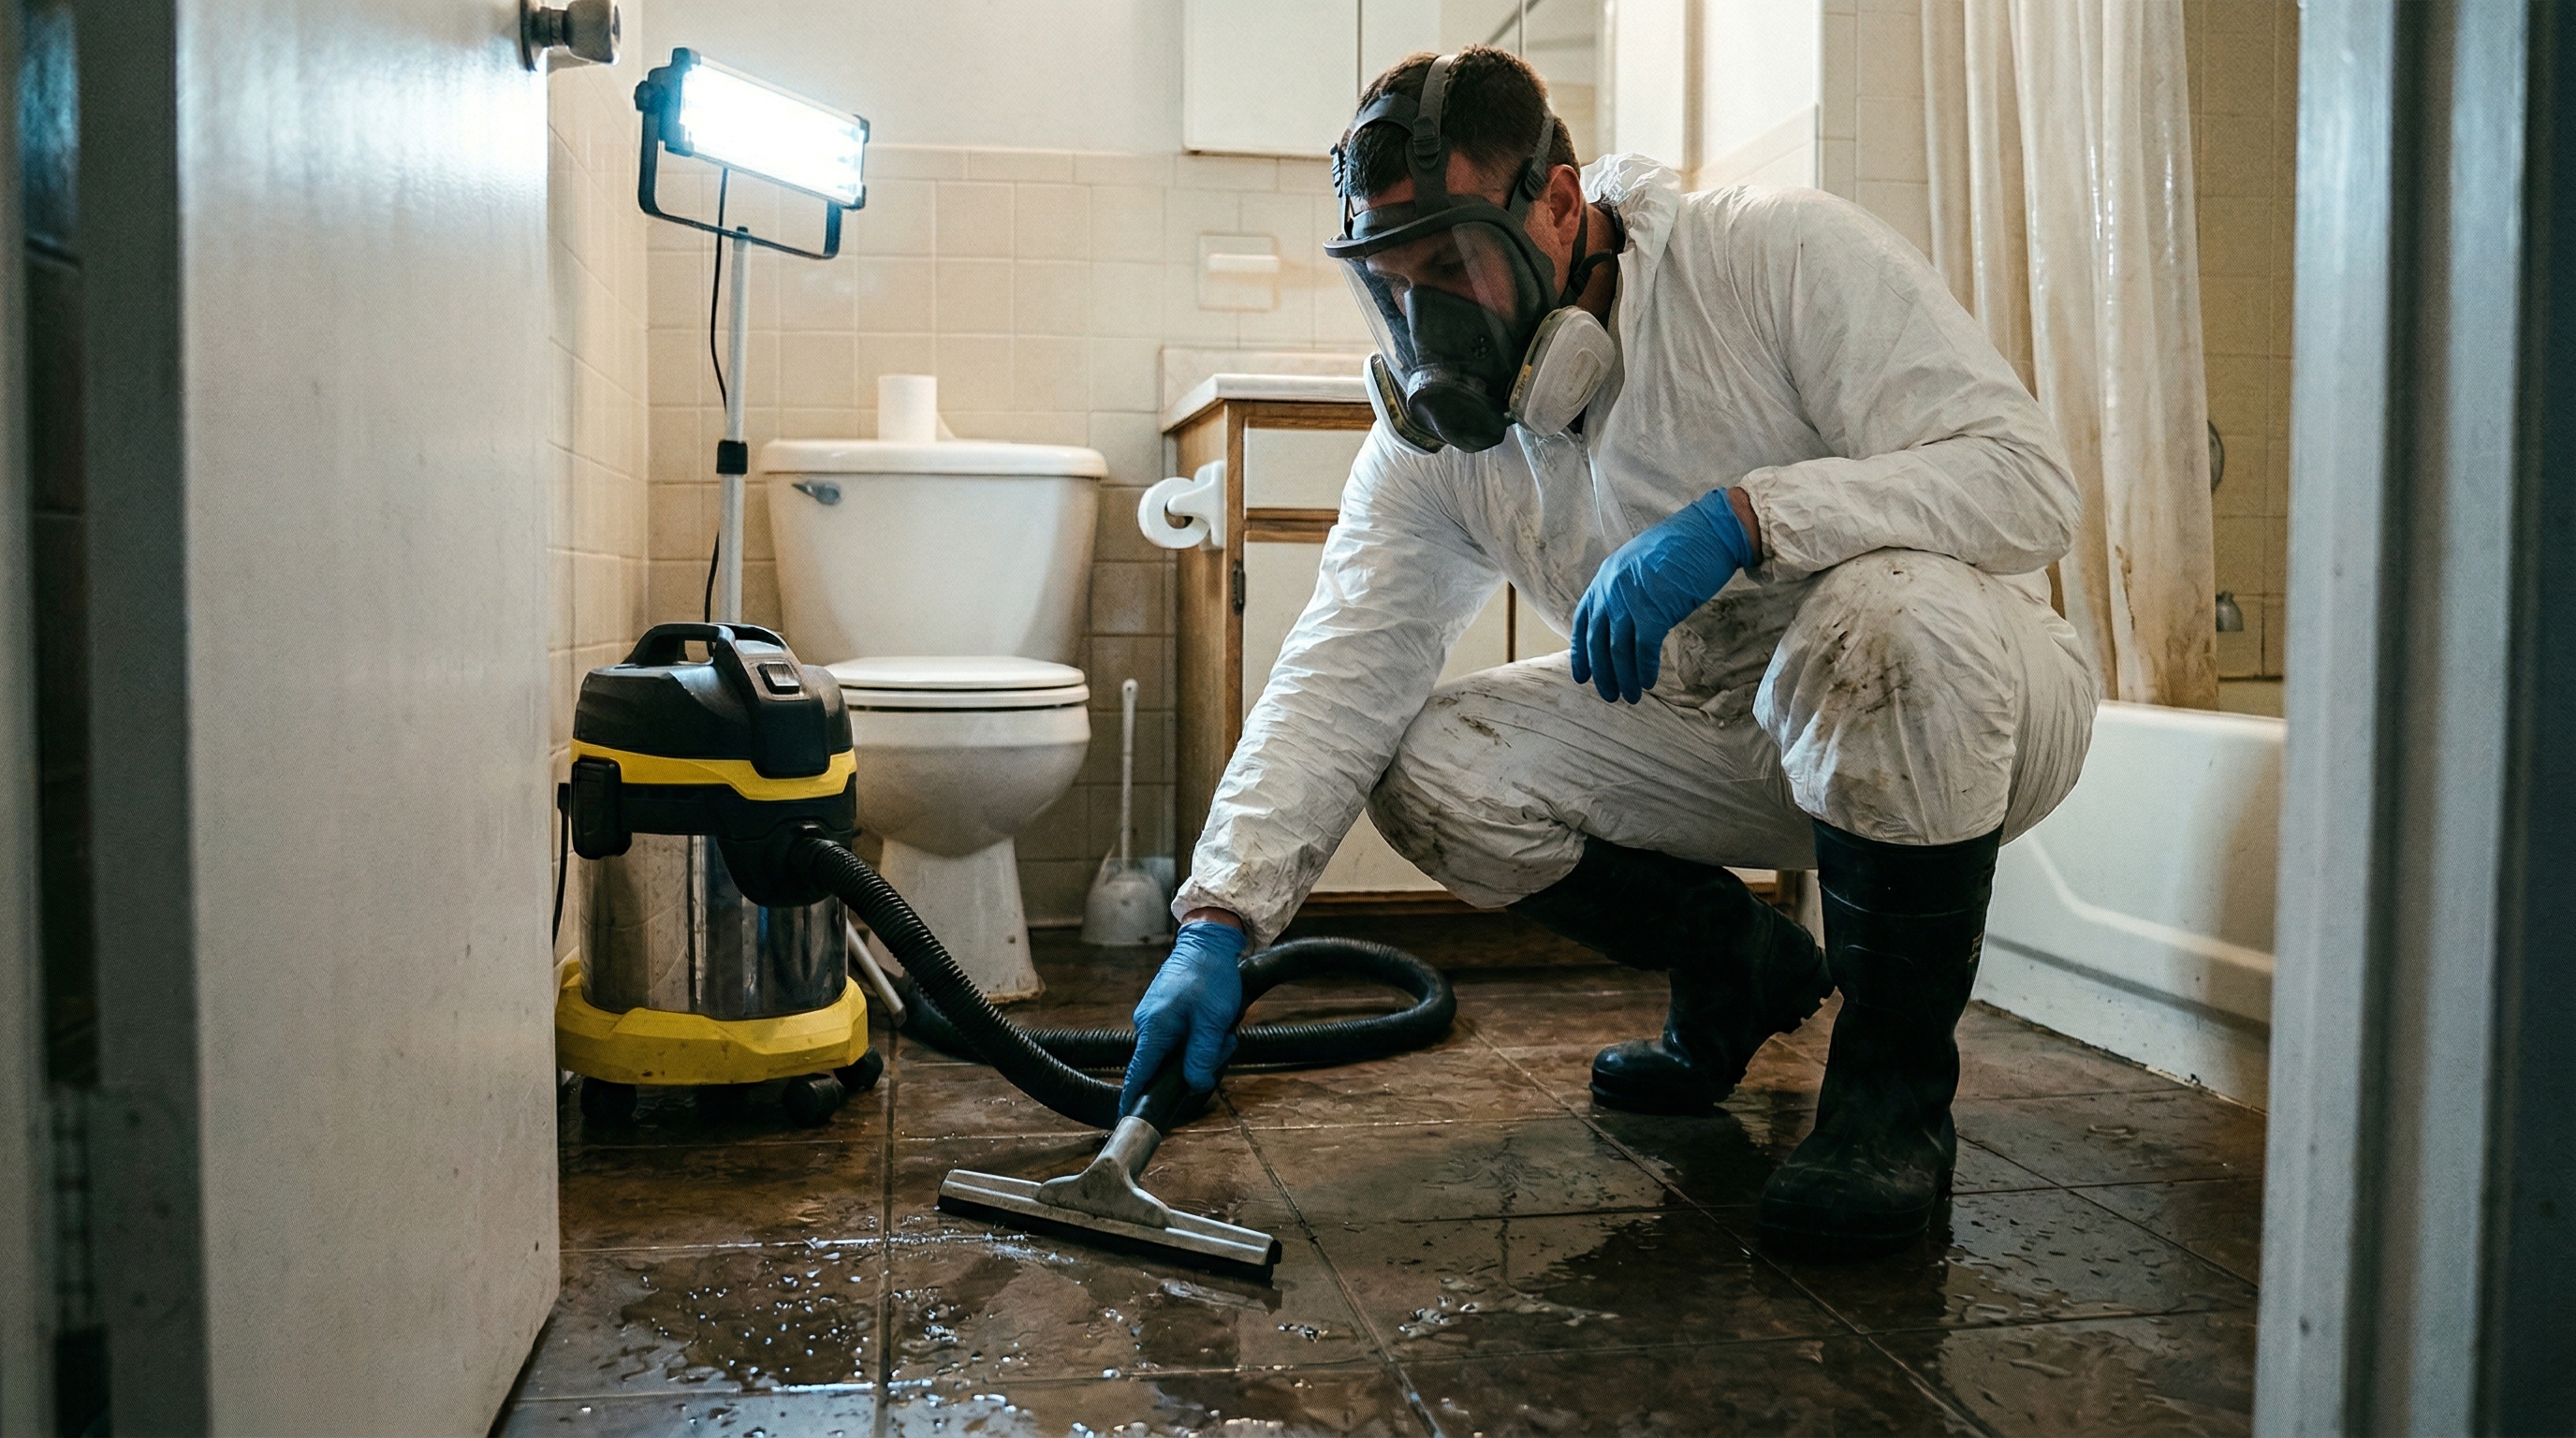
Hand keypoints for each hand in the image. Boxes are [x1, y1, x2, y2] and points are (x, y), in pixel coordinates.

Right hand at [1120, 919, 1250, 1108]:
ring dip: (1201, 1047)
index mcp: (1154, 1028)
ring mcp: (1153, 1015)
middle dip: (1194, 1065)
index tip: (1127, 1116)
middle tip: (1223, 1047)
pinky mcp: (1163, 1010)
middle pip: (1163, 1065)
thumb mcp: (1213, 1021)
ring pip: (1175, 1050)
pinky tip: (1215, 1022)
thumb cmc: (1211, 976)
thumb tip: (1196, 1084)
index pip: (1138, 1074)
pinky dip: (1198, 1035)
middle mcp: (1147, 1023)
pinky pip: (1177, 1035)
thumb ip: (1202, 1056)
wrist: (1209, 941)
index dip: (1133, 1097)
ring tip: (1223, 1030)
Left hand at [1569, 487, 1756, 703]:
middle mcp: (1611, 588)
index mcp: (1606, 576)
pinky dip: (1644, 669)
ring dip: (1623, 678)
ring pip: (1618, 650)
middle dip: (1602, 673)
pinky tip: (1648, 682)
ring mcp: (1631, 599)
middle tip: (1610, 695)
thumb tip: (1625, 620)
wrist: (1712, 531)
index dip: (1581, 651)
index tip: (1582, 675)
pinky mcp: (1655, 610)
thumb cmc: (1685, 547)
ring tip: (1631, 696)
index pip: (1583, 620)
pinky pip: (1643, 649)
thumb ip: (1627, 590)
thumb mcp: (1642, 565)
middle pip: (1597, 640)